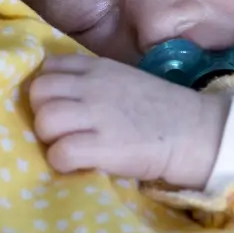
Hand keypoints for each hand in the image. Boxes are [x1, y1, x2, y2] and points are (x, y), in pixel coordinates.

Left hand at [28, 54, 230, 189]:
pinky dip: (62, 162)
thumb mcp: (125, 80)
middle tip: (63, 131)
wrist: (195, 132)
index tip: (60, 106)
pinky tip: (79, 164)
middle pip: (39, 92)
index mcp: (99, 68)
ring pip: (45, 121)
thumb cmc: (162, 110)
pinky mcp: (103, 146)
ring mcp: (98, 115)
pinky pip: (59, 152)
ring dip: (51, 139)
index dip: (48, 90)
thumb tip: (61, 97)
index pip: (49, 68)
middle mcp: (93, 86)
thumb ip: (94, 82)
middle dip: (43, 114)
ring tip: (69, 147)